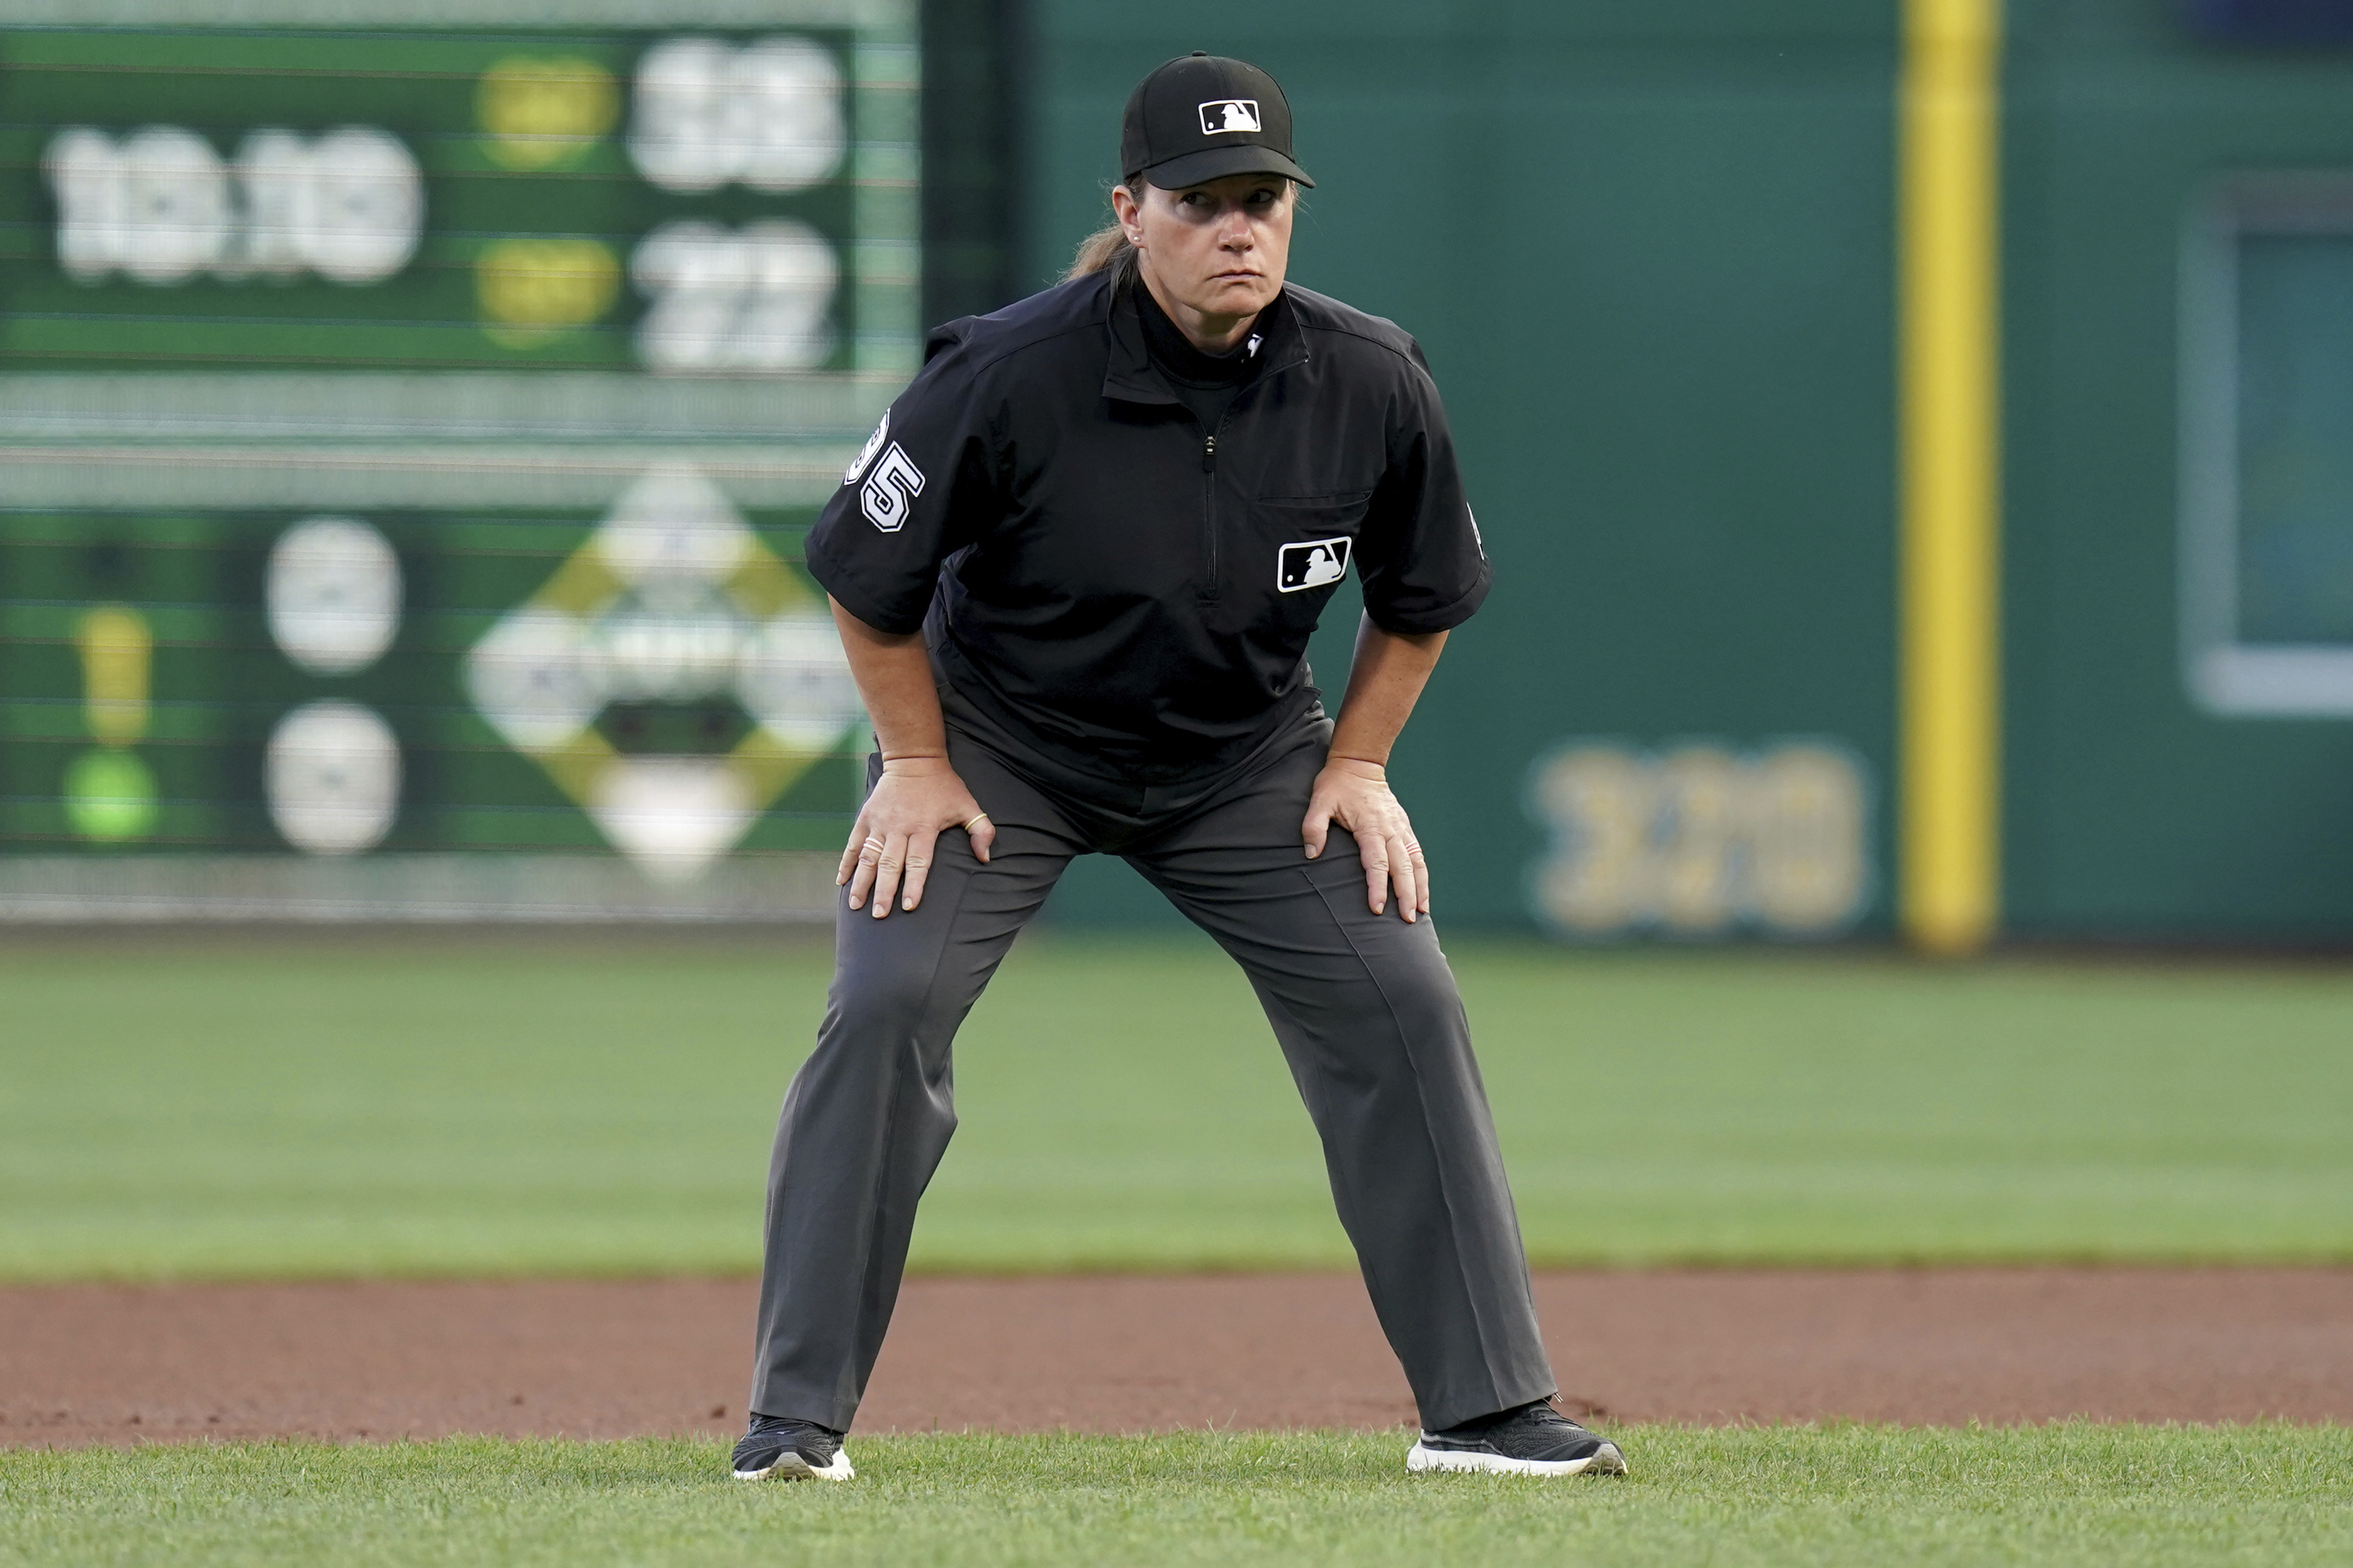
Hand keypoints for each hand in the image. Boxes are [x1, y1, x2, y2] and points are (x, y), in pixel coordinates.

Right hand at [838, 755, 993, 917]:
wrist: (914, 759)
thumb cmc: (944, 786)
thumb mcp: (968, 805)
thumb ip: (981, 831)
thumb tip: (985, 858)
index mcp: (924, 827)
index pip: (918, 862)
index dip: (914, 885)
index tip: (908, 906)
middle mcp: (899, 827)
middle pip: (890, 864)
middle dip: (884, 891)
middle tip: (880, 915)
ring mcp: (880, 823)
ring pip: (868, 857)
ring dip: (861, 882)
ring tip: (856, 905)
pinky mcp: (866, 817)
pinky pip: (854, 843)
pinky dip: (847, 862)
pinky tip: (841, 881)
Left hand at [1302, 757, 1428, 921]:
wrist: (1358, 764)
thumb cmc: (1336, 786)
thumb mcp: (1319, 802)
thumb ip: (1313, 828)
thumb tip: (1311, 854)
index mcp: (1370, 826)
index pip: (1376, 862)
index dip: (1377, 887)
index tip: (1377, 908)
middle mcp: (1390, 829)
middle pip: (1402, 867)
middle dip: (1406, 895)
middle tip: (1407, 920)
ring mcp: (1400, 828)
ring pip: (1416, 862)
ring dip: (1420, 888)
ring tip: (1421, 912)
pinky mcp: (1404, 828)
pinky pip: (1418, 854)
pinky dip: (1422, 875)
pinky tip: (1423, 893)